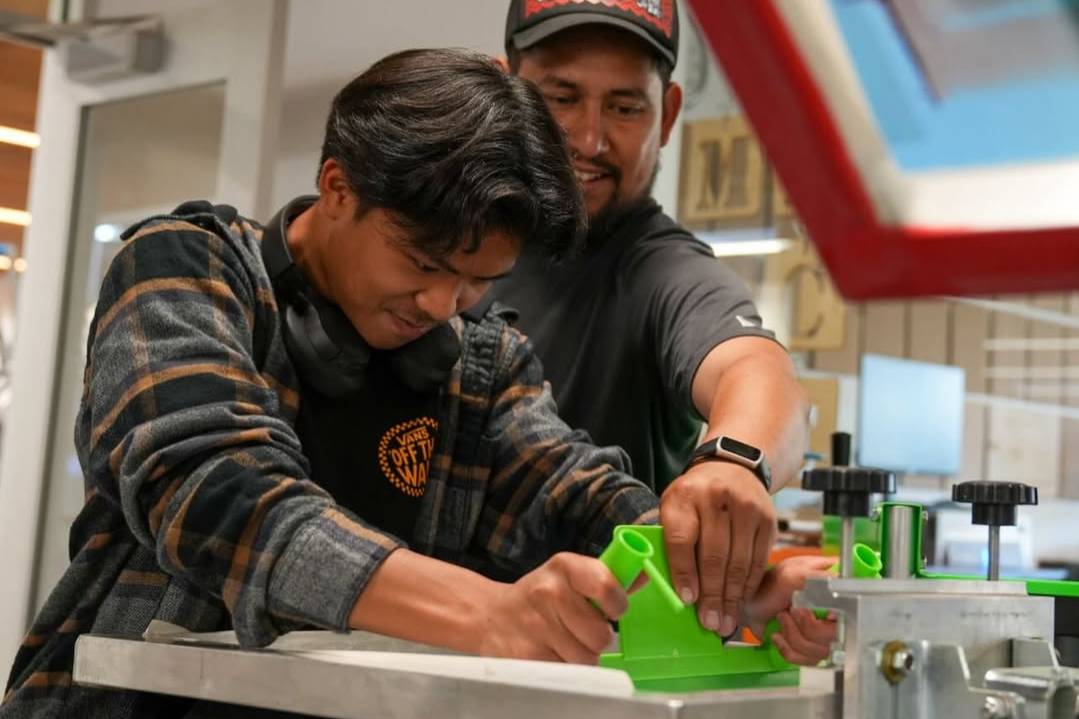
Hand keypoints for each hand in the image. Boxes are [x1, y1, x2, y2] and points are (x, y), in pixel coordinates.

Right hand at [475, 552, 626, 663]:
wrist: (492, 616)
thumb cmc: (540, 596)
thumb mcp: (570, 576)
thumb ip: (607, 577)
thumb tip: (645, 573)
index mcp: (565, 566)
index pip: (606, 586)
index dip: (617, 604)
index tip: (612, 610)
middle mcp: (549, 592)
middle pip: (601, 634)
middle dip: (598, 637)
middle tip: (583, 629)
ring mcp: (537, 625)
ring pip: (588, 657)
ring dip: (583, 655)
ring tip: (566, 641)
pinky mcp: (529, 654)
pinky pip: (569, 671)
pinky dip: (566, 666)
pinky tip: (553, 651)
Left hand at [659, 461, 776, 636]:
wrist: (733, 467)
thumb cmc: (695, 498)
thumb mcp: (674, 508)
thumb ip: (672, 542)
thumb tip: (679, 592)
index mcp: (684, 497)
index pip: (682, 540)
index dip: (684, 573)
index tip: (687, 601)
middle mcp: (716, 499)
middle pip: (714, 556)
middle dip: (712, 595)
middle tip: (710, 624)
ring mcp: (746, 508)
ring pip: (739, 562)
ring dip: (732, 598)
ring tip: (725, 622)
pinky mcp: (768, 519)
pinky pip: (758, 560)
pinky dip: (749, 586)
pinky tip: (741, 602)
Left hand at [743, 555, 836, 664]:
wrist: (748, 603)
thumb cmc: (770, 584)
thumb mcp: (793, 572)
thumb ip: (817, 577)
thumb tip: (839, 585)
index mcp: (836, 593)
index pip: (855, 611)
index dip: (841, 616)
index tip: (826, 614)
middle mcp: (834, 615)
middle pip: (837, 636)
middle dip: (808, 628)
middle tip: (791, 612)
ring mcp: (822, 634)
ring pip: (821, 651)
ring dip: (794, 637)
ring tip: (781, 618)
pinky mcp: (810, 649)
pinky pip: (807, 661)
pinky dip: (788, 650)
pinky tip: (778, 636)